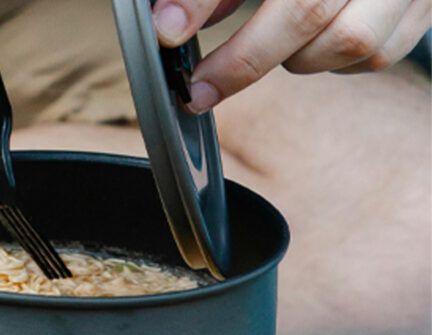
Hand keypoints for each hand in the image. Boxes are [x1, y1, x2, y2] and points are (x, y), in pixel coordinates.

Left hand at [152, 0, 431, 112]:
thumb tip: (172, 23)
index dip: (200, 1)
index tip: (165, 32)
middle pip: (306, 10)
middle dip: (242, 60)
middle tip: (197, 90)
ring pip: (350, 42)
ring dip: (299, 57)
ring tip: (274, 45)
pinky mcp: (428, 4)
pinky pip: (381, 53)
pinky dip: (337, 60)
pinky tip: (316, 42)